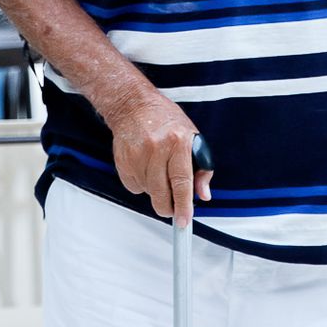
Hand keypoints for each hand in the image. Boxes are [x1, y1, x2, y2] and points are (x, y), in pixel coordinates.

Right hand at [105, 86, 212, 222]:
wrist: (133, 105)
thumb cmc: (166, 120)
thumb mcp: (193, 137)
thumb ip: (202, 169)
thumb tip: (203, 195)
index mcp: (178, 142)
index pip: (182, 182)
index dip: (183, 206)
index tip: (184, 221)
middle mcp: (156, 148)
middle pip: (161, 194)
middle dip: (168, 207)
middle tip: (172, 207)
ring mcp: (137, 155)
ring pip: (148, 192)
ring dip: (155, 190)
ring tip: (158, 170)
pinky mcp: (123, 161)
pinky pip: (134, 187)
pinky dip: (141, 184)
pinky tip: (145, 168)